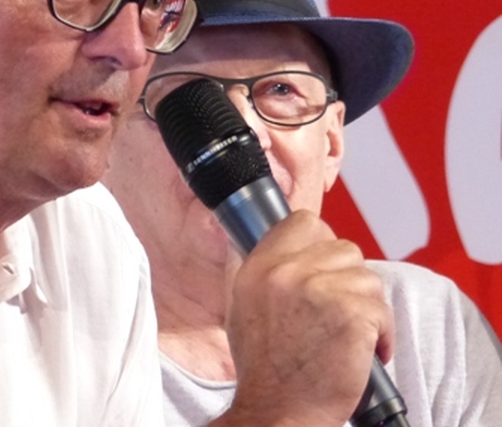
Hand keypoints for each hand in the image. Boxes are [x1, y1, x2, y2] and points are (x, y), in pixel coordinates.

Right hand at [217, 210, 393, 426]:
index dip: (323, 241)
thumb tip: (300, 253)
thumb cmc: (265, 369)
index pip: (304, 222)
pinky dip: (382, 335)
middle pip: (344, 248)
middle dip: (350, 281)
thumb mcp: (246, 305)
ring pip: (368, 279)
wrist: (277, 411)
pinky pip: (383, 310)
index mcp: (259, 266)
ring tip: (350, 338)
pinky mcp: (351, 314)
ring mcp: (319, 290)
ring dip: (368, 309)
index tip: (327, 269)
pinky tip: (364, 353)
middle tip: (340, 314)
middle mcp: (285, 271)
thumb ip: (270, 272)